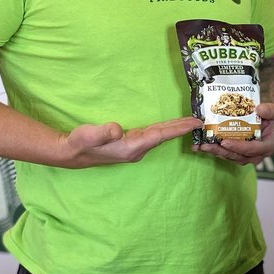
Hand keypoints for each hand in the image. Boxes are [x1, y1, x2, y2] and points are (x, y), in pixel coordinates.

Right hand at [63, 116, 199, 165]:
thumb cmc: (81, 142)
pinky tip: (170, 125)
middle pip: (163, 136)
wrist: (72, 153)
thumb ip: (103, 132)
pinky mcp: (131, 143)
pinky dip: (165, 129)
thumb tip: (117, 129)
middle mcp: (137, 149)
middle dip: (181, 128)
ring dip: (174, 128)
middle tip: (200, 120)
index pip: (159, 136)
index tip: (194, 124)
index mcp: (131, 147)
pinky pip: (153, 135)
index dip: (177, 129)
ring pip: (159, 136)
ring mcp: (134, 147)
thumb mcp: (88, 135)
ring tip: (190, 121)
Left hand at [195, 100, 273, 165]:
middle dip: (222, 151)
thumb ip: (270, 110)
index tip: (225, 142)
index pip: (253, 149)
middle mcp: (256, 155)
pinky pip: (225, 154)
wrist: (264, 117)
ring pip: (230, 157)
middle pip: (238, 156)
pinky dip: (215, 150)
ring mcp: (246, 156)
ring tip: (202, 146)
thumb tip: (260, 109)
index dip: (238, 147)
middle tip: (208, 145)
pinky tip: (203, 145)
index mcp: (266, 147)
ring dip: (216, 152)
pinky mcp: (237, 154)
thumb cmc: (269, 115)